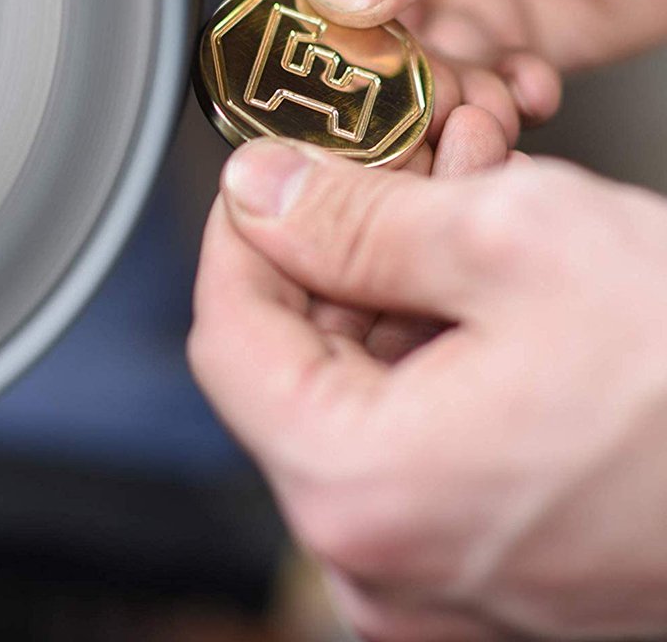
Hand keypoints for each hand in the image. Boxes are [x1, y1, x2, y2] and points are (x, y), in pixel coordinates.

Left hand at [191, 139, 666, 639]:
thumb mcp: (511, 241)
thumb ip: (351, 216)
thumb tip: (259, 190)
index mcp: (364, 492)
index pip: (228, 337)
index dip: (242, 235)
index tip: (269, 174)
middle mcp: (386, 560)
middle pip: (296, 363)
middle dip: (340, 247)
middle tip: (399, 167)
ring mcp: (438, 574)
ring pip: (361, 389)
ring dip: (398, 284)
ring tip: (471, 202)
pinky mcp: (490, 561)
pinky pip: (419, 432)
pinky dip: (440, 344)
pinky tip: (498, 281)